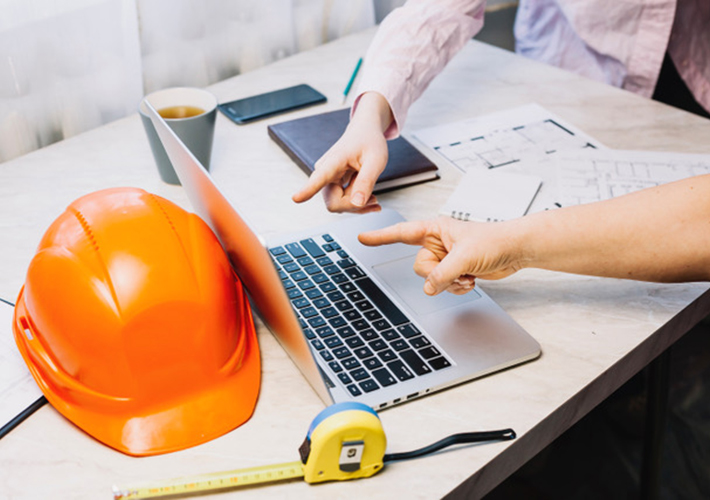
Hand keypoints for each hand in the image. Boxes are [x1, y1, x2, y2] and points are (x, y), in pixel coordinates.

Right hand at [292, 92, 392, 212]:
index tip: (296, 198)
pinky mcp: (330, 185)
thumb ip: (367, 181)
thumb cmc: (370, 142)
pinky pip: (340, 203)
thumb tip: (357, 203)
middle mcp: (325, 171)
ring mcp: (326, 180)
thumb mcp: (376, 159)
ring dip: (356, 206)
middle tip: (375, 199)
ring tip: (374, 197)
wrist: (364, 133)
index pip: (320, 177)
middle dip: (353, 206)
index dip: (308, 190)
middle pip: (333, 203)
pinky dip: (356, 204)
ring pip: (337, 205)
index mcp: (335, 160)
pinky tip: (369, 199)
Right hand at [358, 217, 526, 294]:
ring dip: (450, 283)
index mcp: (435, 229)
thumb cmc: (495, 240)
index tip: (363, 238)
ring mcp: (446, 258)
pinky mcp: (456, 271)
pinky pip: (444, 286)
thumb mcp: (464, 257)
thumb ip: (441, 274)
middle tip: (457, 268)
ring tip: (468, 274)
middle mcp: (437, 243)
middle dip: (437, 273)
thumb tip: (428, 288)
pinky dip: (458, 287)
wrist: (516, 250)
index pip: (401, 233)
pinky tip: (471, 280)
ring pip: (432, 280)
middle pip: (419, 266)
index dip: (381, 237)